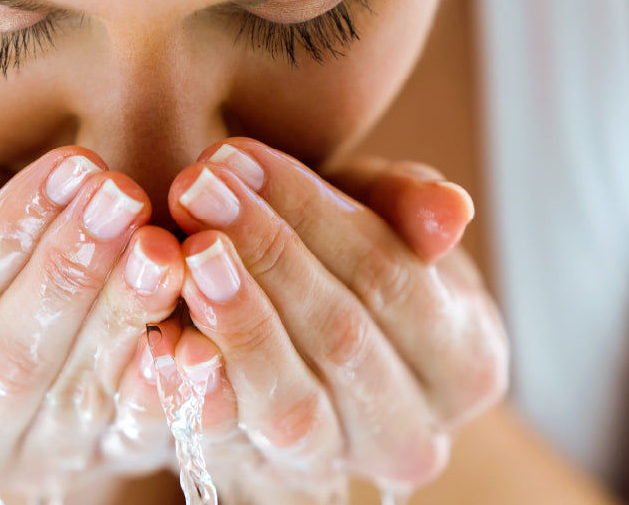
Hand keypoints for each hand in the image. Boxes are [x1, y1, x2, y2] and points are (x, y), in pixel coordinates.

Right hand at [0, 148, 186, 502]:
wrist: (20, 302)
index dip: (6, 235)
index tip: (67, 165)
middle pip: (10, 361)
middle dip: (69, 273)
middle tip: (123, 197)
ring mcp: (32, 472)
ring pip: (80, 397)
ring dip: (127, 316)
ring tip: (164, 244)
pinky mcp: (106, 469)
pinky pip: (142, 436)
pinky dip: (172, 387)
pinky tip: (195, 333)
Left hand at [160, 138, 508, 498]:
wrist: (293, 333)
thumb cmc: (346, 258)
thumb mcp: (380, 215)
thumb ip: (409, 204)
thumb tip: (450, 212)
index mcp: (465, 364)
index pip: (394, 279)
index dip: (314, 214)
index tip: (239, 157)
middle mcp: (412, 436)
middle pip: (342, 339)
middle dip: (265, 255)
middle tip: (197, 189)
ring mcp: (338, 466)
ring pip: (292, 404)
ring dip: (235, 322)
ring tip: (186, 253)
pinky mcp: (266, 482)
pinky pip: (230, 445)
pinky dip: (196, 392)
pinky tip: (163, 339)